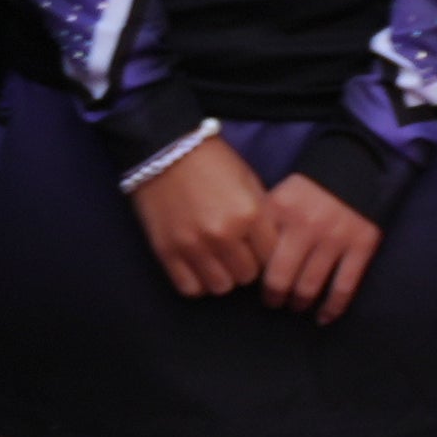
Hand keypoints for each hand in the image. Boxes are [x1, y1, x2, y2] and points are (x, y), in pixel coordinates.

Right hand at [128, 134, 270, 296]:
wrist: (164, 148)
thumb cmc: (212, 162)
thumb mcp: (249, 182)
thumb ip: (263, 218)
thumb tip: (271, 249)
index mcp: (249, 215)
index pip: (272, 259)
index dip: (264, 253)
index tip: (256, 246)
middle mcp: (223, 234)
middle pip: (247, 276)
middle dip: (244, 264)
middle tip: (234, 250)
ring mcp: (193, 245)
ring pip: (221, 287)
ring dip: (221, 275)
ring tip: (215, 258)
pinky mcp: (167, 251)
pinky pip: (190, 288)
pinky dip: (196, 281)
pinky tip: (197, 265)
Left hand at [254, 173, 384, 322]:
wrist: (353, 169)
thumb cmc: (307, 189)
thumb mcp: (277, 195)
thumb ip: (262, 223)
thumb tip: (244, 257)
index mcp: (280, 210)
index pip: (258, 253)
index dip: (251, 274)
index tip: (250, 283)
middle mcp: (306, 226)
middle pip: (282, 276)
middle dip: (274, 296)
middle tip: (272, 303)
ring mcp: (335, 238)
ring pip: (311, 285)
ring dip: (300, 303)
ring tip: (295, 307)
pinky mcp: (360, 247)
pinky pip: (344, 286)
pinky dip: (333, 307)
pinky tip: (323, 317)